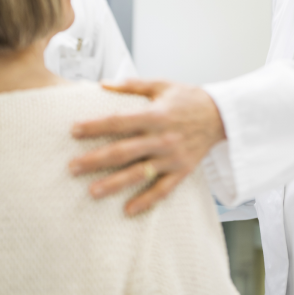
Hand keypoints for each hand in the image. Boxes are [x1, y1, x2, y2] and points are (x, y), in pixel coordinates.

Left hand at [69, 79, 225, 215]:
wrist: (221, 115)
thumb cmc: (188, 98)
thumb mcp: (161, 85)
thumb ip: (131, 85)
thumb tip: (102, 83)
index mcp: (155, 115)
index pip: (119, 121)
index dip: (95, 126)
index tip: (73, 130)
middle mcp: (162, 138)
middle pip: (123, 151)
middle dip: (95, 159)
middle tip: (72, 167)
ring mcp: (172, 157)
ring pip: (139, 173)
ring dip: (114, 183)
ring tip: (92, 191)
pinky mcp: (182, 171)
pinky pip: (163, 190)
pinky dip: (146, 201)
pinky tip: (128, 211)